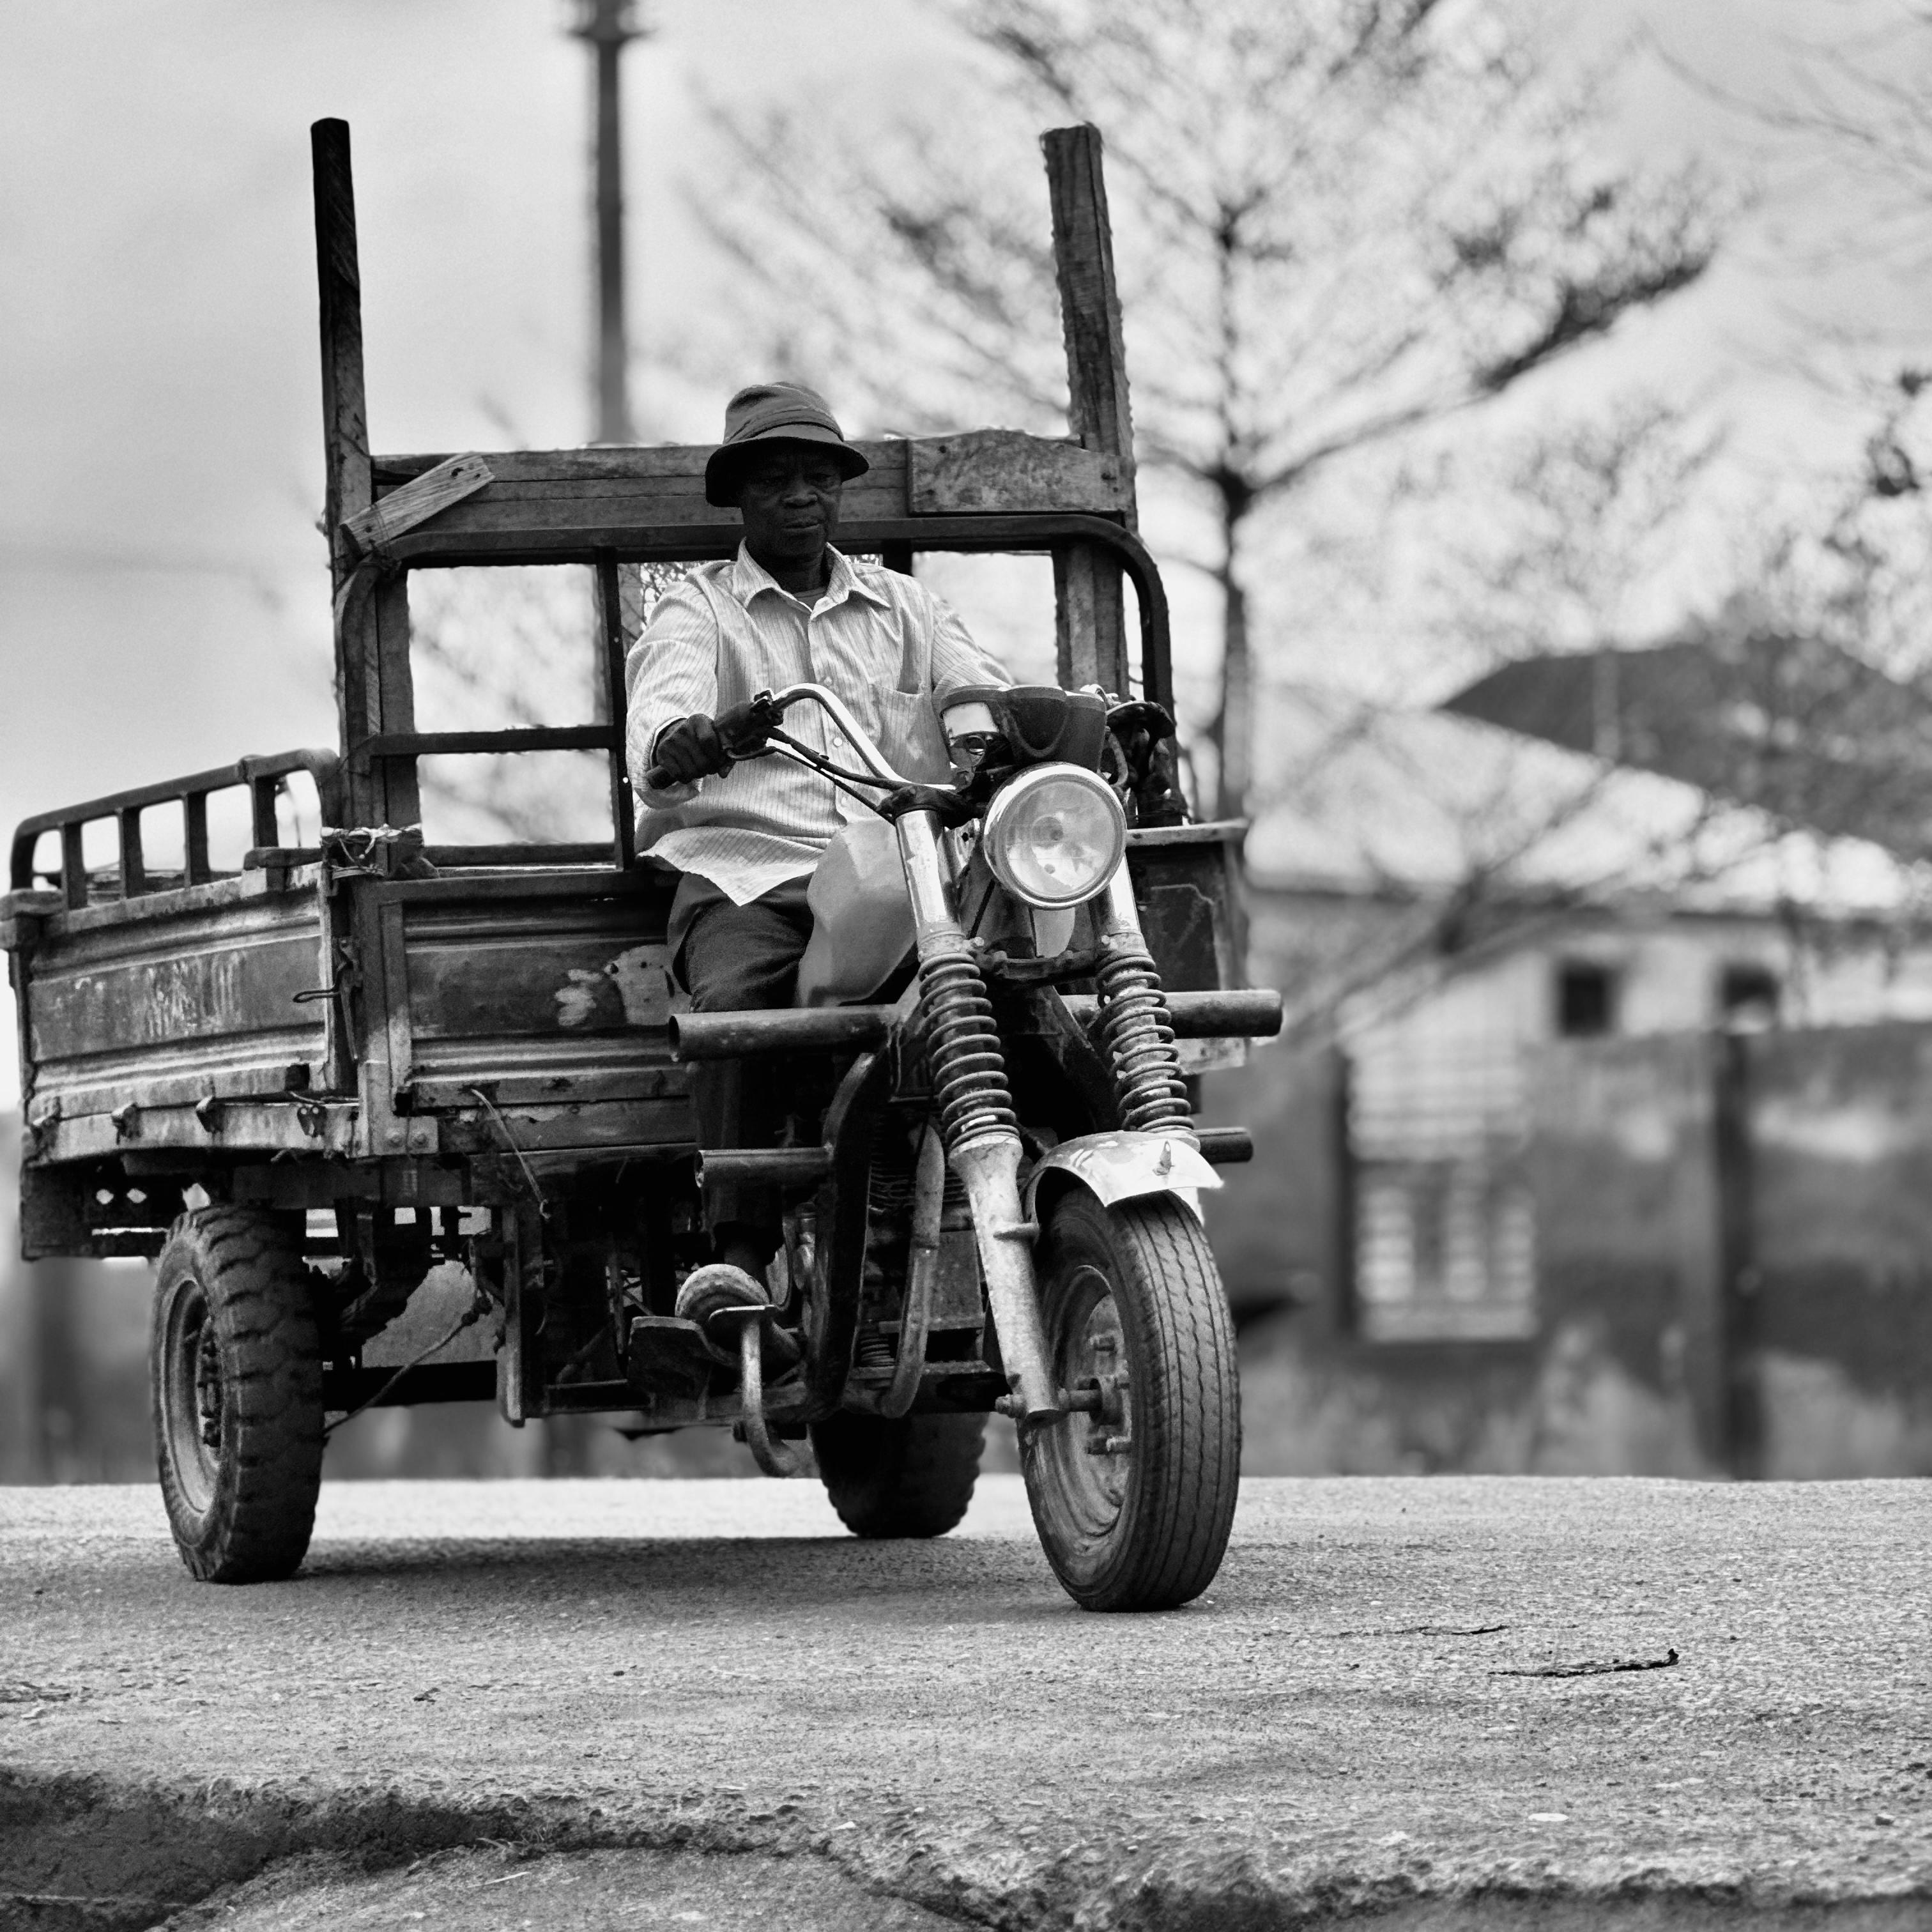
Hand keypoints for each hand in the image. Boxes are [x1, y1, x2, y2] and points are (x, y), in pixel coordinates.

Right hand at [645, 697, 779, 790]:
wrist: (675, 733)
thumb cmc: (701, 739)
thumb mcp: (715, 740)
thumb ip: (725, 756)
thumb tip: (723, 774)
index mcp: (699, 721)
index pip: (708, 741)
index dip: (716, 756)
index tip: (719, 761)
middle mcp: (683, 728)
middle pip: (702, 761)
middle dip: (709, 769)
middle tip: (709, 767)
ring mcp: (671, 740)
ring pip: (691, 771)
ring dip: (698, 774)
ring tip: (698, 768)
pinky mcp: (662, 752)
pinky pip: (679, 775)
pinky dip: (686, 778)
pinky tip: (687, 770)